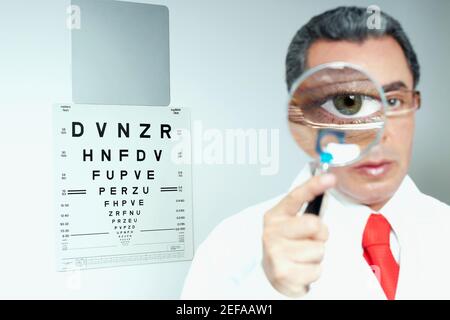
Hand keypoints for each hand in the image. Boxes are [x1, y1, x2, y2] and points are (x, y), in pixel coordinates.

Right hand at [262, 174, 335, 297]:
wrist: (273, 275)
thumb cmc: (286, 246)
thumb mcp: (290, 225)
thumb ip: (305, 210)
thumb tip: (325, 184)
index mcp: (275, 216)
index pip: (295, 197)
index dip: (313, 186)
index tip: (330, 178)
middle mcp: (272, 232)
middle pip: (314, 224)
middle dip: (320, 234)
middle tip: (310, 240)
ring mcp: (276, 253)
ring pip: (318, 250)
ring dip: (316, 256)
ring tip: (303, 258)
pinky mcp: (283, 273)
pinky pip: (316, 270)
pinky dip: (313, 272)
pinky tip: (301, 270)